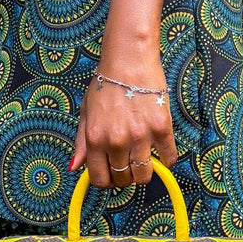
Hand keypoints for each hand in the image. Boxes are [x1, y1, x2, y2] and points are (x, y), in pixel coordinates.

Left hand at [71, 49, 178, 188]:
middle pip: (123, 179)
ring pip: (144, 174)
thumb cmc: (106, 84)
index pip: (100, 179)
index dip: (107, 180)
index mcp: (95, 139)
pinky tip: (162, 151)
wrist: (129, 60)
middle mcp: (116, 141)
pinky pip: (168, 157)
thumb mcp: (85, 112)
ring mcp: (140, 136)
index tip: (112, 173)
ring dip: (144, 171)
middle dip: (125, 175)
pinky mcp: (161, 128)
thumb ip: (81, 142)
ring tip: (144, 157)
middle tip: (128, 162)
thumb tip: (74, 167)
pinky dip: (167, 159)